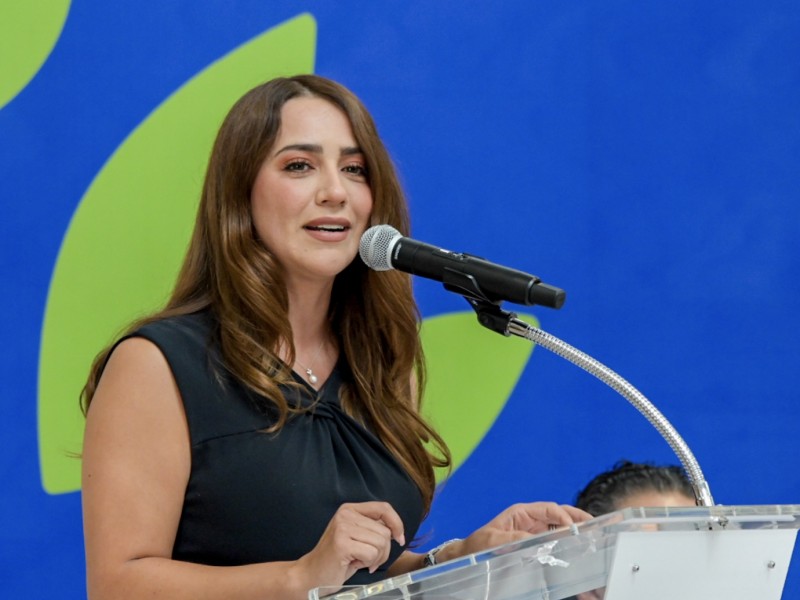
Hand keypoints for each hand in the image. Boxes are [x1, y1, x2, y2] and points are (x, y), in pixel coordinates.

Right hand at [292, 502, 404, 590]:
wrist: (312, 574)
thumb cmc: (338, 558)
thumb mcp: (356, 535)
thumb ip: (372, 527)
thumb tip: (396, 531)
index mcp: (350, 509)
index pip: (383, 508)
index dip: (396, 523)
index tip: (399, 538)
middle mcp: (346, 514)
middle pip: (384, 531)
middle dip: (383, 551)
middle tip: (368, 559)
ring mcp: (343, 528)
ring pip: (380, 543)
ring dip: (375, 558)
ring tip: (359, 560)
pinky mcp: (342, 544)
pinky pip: (371, 554)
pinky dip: (367, 563)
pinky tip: (353, 564)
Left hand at [441, 502, 591, 560]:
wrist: (466, 558)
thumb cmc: (477, 546)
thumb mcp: (493, 540)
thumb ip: (515, 538)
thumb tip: (538, 540)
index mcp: (521, 513)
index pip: (549, 509)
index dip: (563, 516)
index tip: (572, 528)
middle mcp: (530, 520)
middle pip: (559, 515)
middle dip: (577, 518)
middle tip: (594, 526)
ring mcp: (533, 532)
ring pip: (560, 527)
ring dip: (575, 529)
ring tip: (591, 535)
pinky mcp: (534, 545)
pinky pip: (554, 540)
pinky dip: (566, 542)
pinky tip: (576, 547)